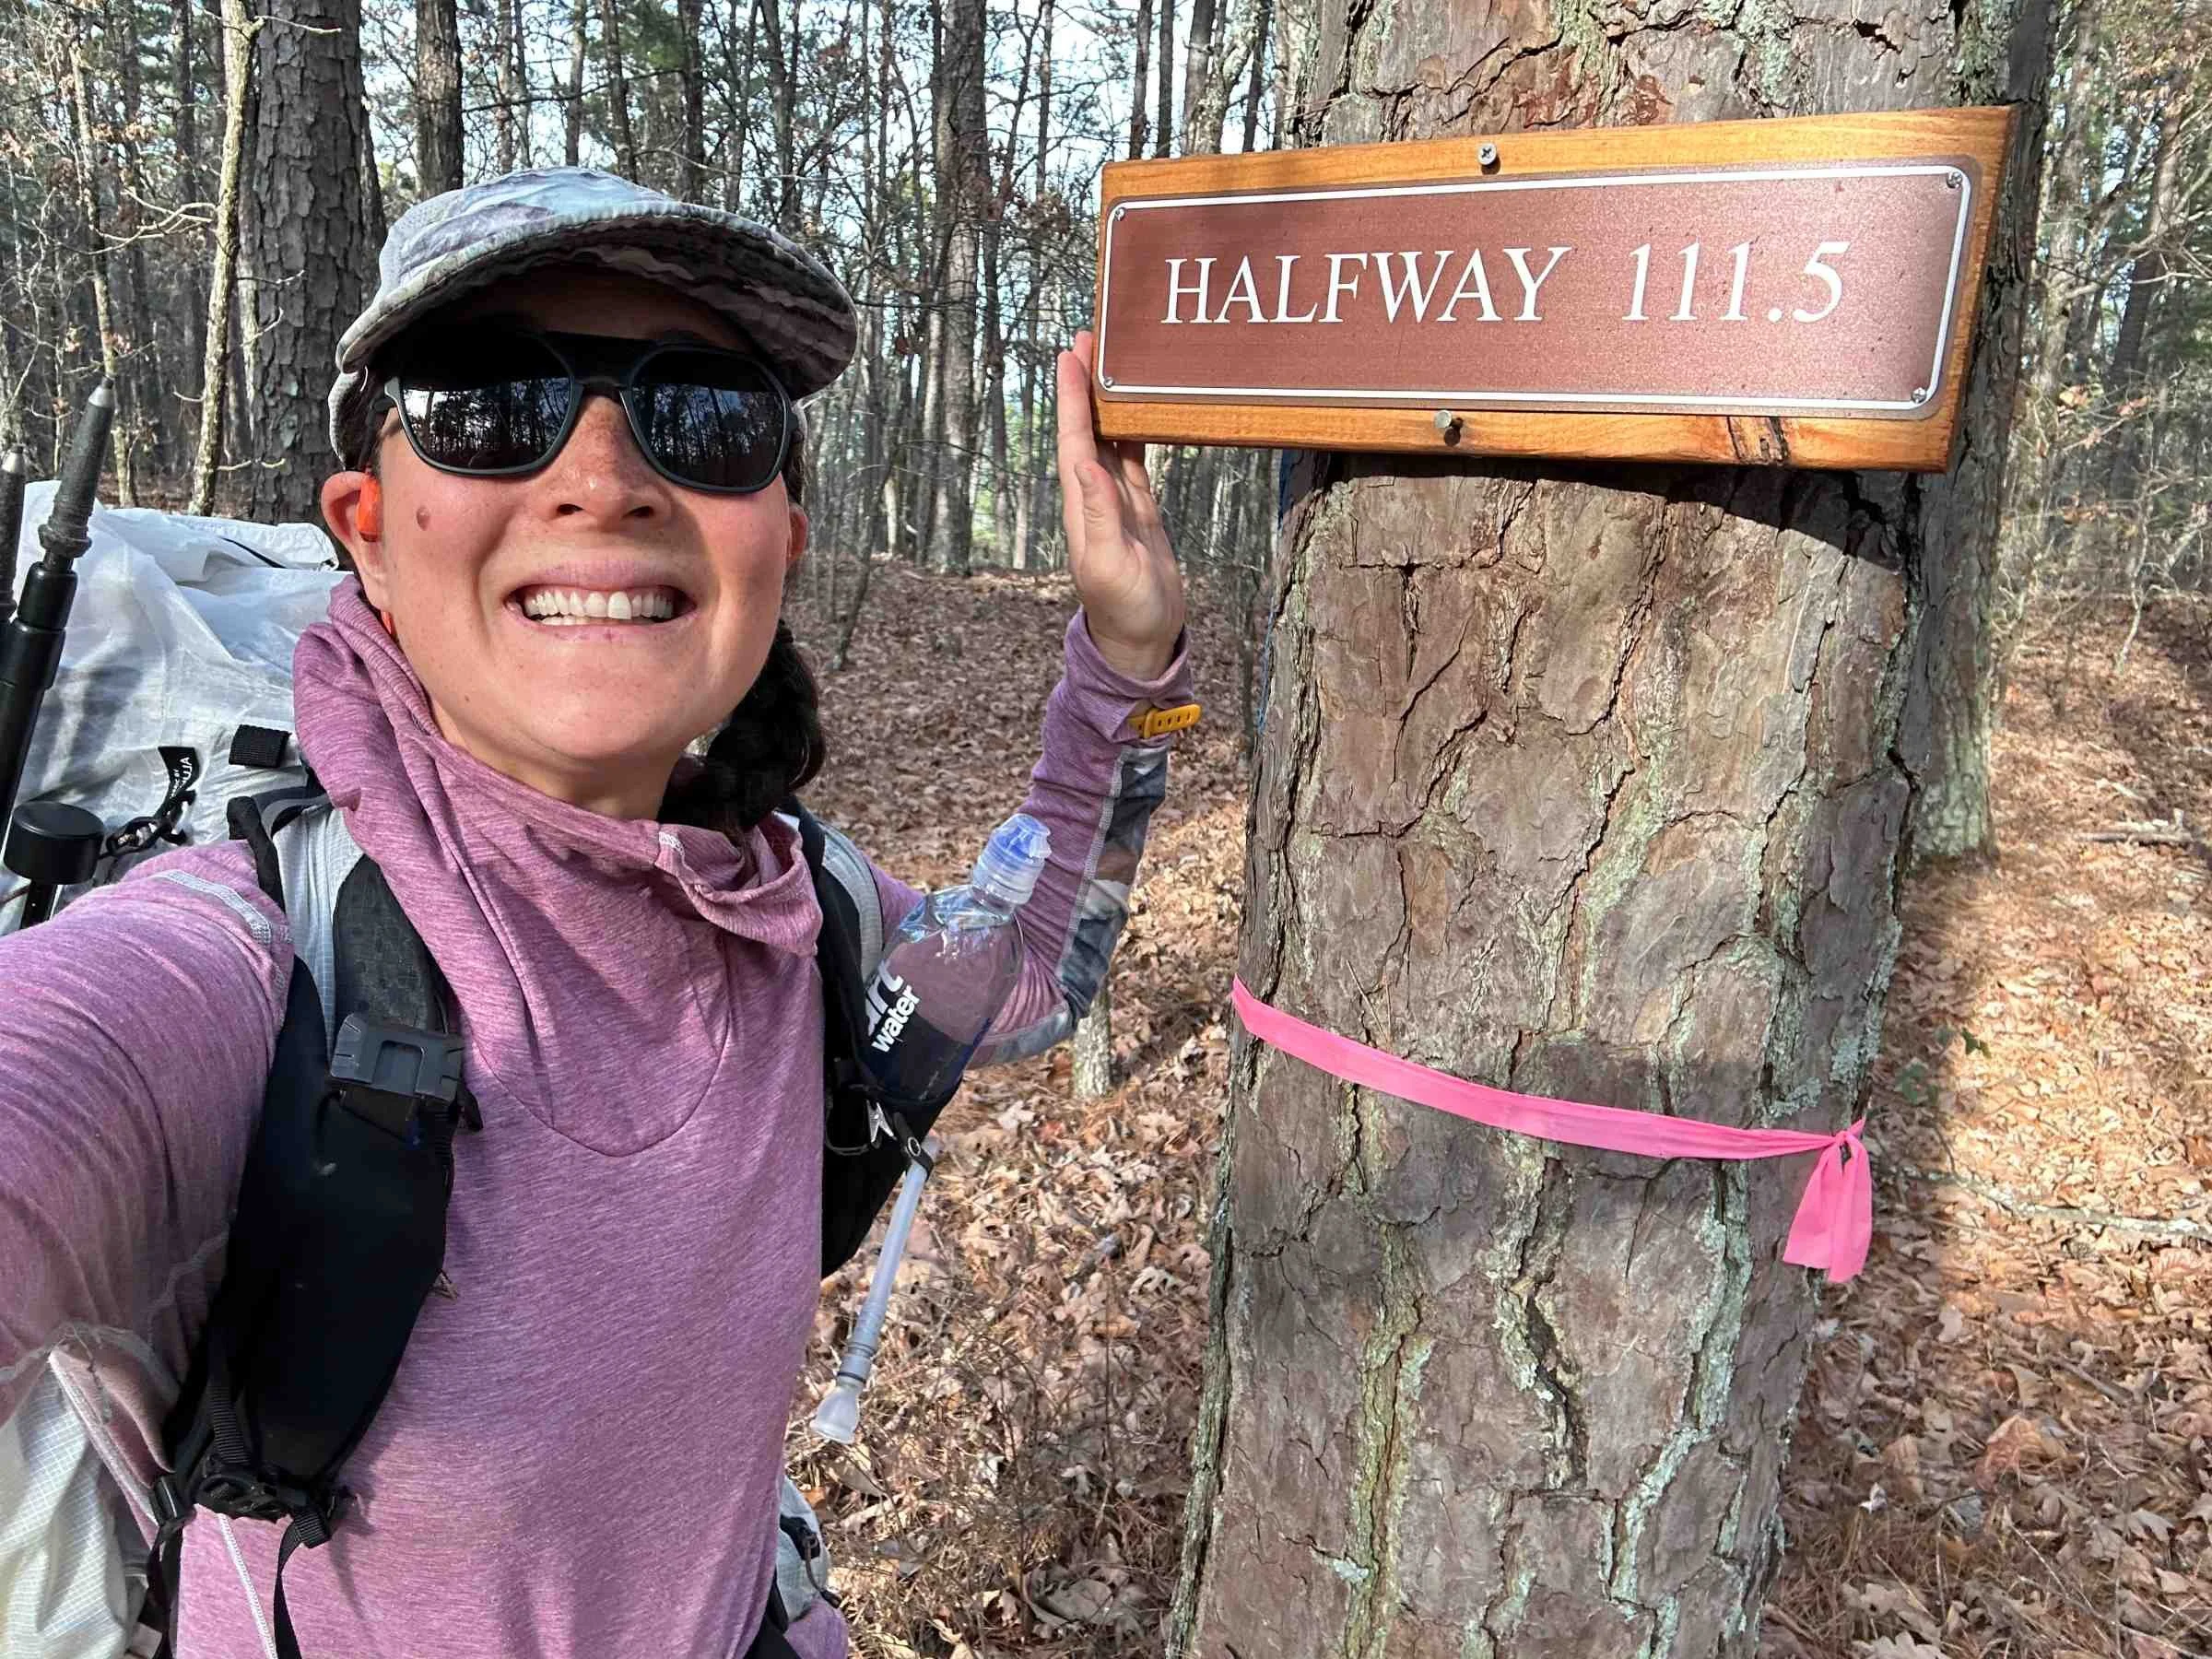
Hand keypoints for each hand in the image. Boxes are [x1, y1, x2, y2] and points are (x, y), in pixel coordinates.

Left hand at [1055, 330, 1185, 680]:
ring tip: (1113, 360)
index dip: (1069, 397)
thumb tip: (1085, 464)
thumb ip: (1099, 516)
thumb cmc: (1124, 609)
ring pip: (1109, 437)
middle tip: (1090, 336)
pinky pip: (1134, 458)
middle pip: (1086, 428)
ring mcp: (1116, 501)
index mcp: (1082, 505)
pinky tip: (1140, 408)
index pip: (1072, 440)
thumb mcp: (1109, 564)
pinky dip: (1135, 429)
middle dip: (1085, 384)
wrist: (1142, 639)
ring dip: (1107, 400)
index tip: (1068, 355)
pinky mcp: (1138, 509)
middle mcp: (1093, 496)